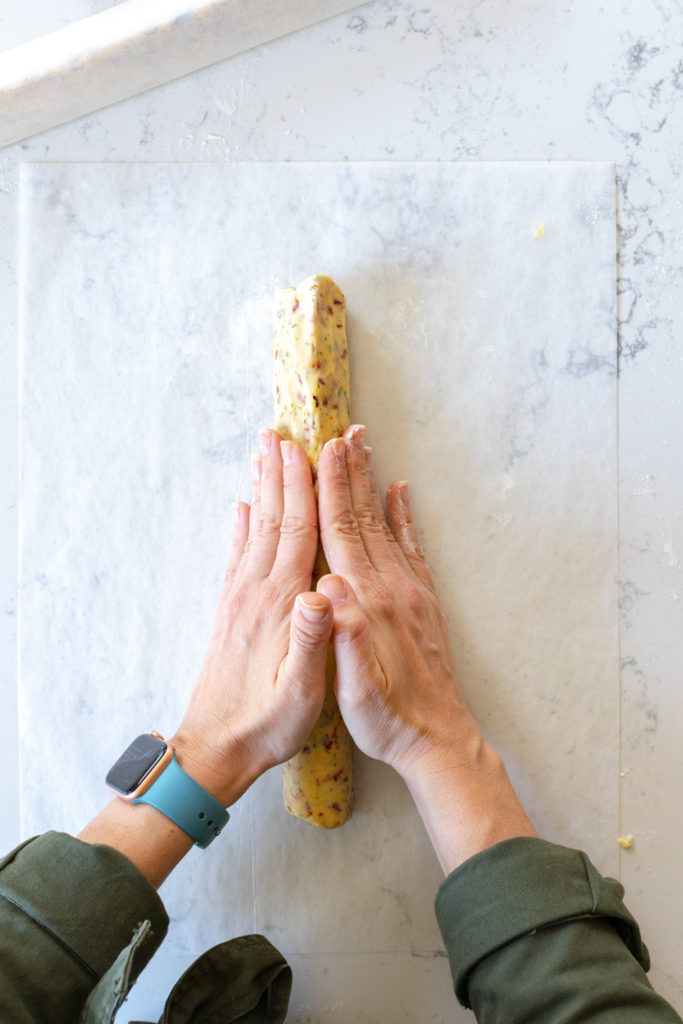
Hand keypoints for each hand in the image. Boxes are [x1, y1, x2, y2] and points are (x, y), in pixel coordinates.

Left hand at [170, 428, 332, 807]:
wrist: (216, 748)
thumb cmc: (266, 723)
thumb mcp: (302, 693)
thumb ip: (313, 641)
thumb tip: (323, 591)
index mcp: (281, 604)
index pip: (298, 532)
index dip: (306, 488)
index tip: (309, 448)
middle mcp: (257, 592)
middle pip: (274, 519)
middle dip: (281, 474)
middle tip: (282, 432)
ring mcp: (240, 599)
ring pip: (255, 529)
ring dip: (261, 489)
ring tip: (263, 455)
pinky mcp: (232, 611)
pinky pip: (238, 556)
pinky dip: (242, 526)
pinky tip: (242, 509)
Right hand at [316, 425, 476, 776]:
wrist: (439, 738)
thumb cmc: (389, 719)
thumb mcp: (357, 691)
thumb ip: (344, 639)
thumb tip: (326, 590)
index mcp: (368, 604)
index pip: (342, 534)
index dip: (331, 490)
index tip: (324, 451)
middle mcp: (392, 588)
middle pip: (364, 518)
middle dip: (351, 473)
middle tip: (344, 433)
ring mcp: (411, 591)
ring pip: (385, 524)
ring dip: (372, 484)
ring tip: (364, 449)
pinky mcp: (423, 601)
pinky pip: (410, 547)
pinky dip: (402, 516)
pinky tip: (399, 494)